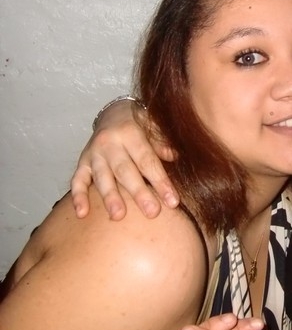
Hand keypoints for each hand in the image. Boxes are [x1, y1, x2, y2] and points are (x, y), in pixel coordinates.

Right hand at [71, 99, 178, 219]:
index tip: (172, 201)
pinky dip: (78, 197)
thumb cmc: (140, 124)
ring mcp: (94, 153)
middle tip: (152, 212)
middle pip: (125, 171)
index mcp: (130, 132)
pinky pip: (78, 180)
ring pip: (101, 177)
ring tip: (118, 216)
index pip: (146, 160)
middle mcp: (109, 143)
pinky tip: (81, 214)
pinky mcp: (82, 162)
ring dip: (109, 197)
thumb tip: (174, 156)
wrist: (114, 113)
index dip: (160, 181)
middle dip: (138, 192)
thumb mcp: (153, 126)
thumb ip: (161, 142)